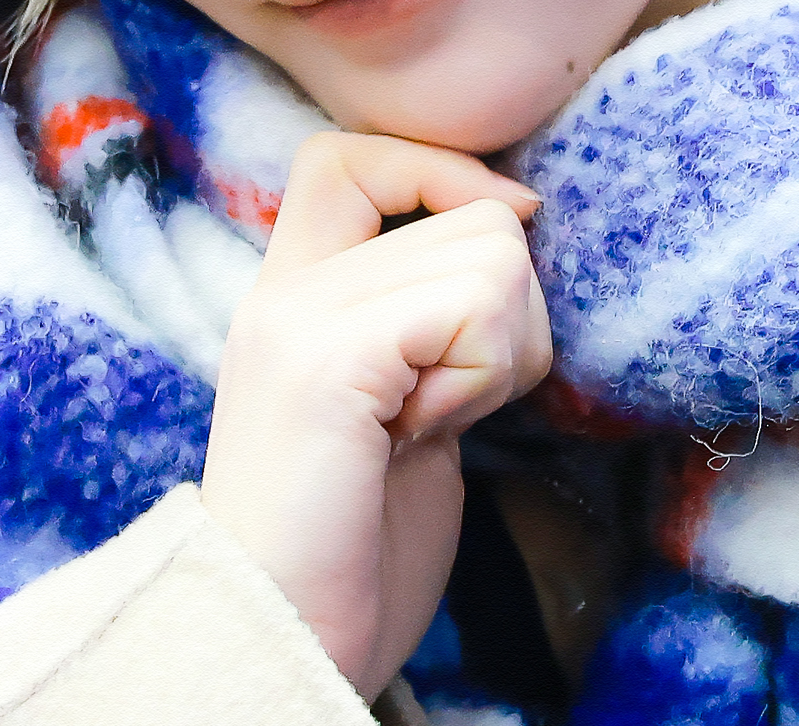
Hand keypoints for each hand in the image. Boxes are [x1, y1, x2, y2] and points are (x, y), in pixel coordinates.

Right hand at [199, 132, 553, 697]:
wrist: (283, 642)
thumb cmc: (352, 549)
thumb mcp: (397, 404)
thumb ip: (426, 316)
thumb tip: (514, 223)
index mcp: (288, 296)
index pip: (350, 156)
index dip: (442, 175)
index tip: (488, 250)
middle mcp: (283, 291)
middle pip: (474, 216)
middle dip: (505, 320)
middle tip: (439, 409)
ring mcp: (298, 319)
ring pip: (493, 255)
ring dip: (500, 354)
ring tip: (428, 425)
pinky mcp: (328, 359)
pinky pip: (475, 309)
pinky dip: (484, 379)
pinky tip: (424, 437)